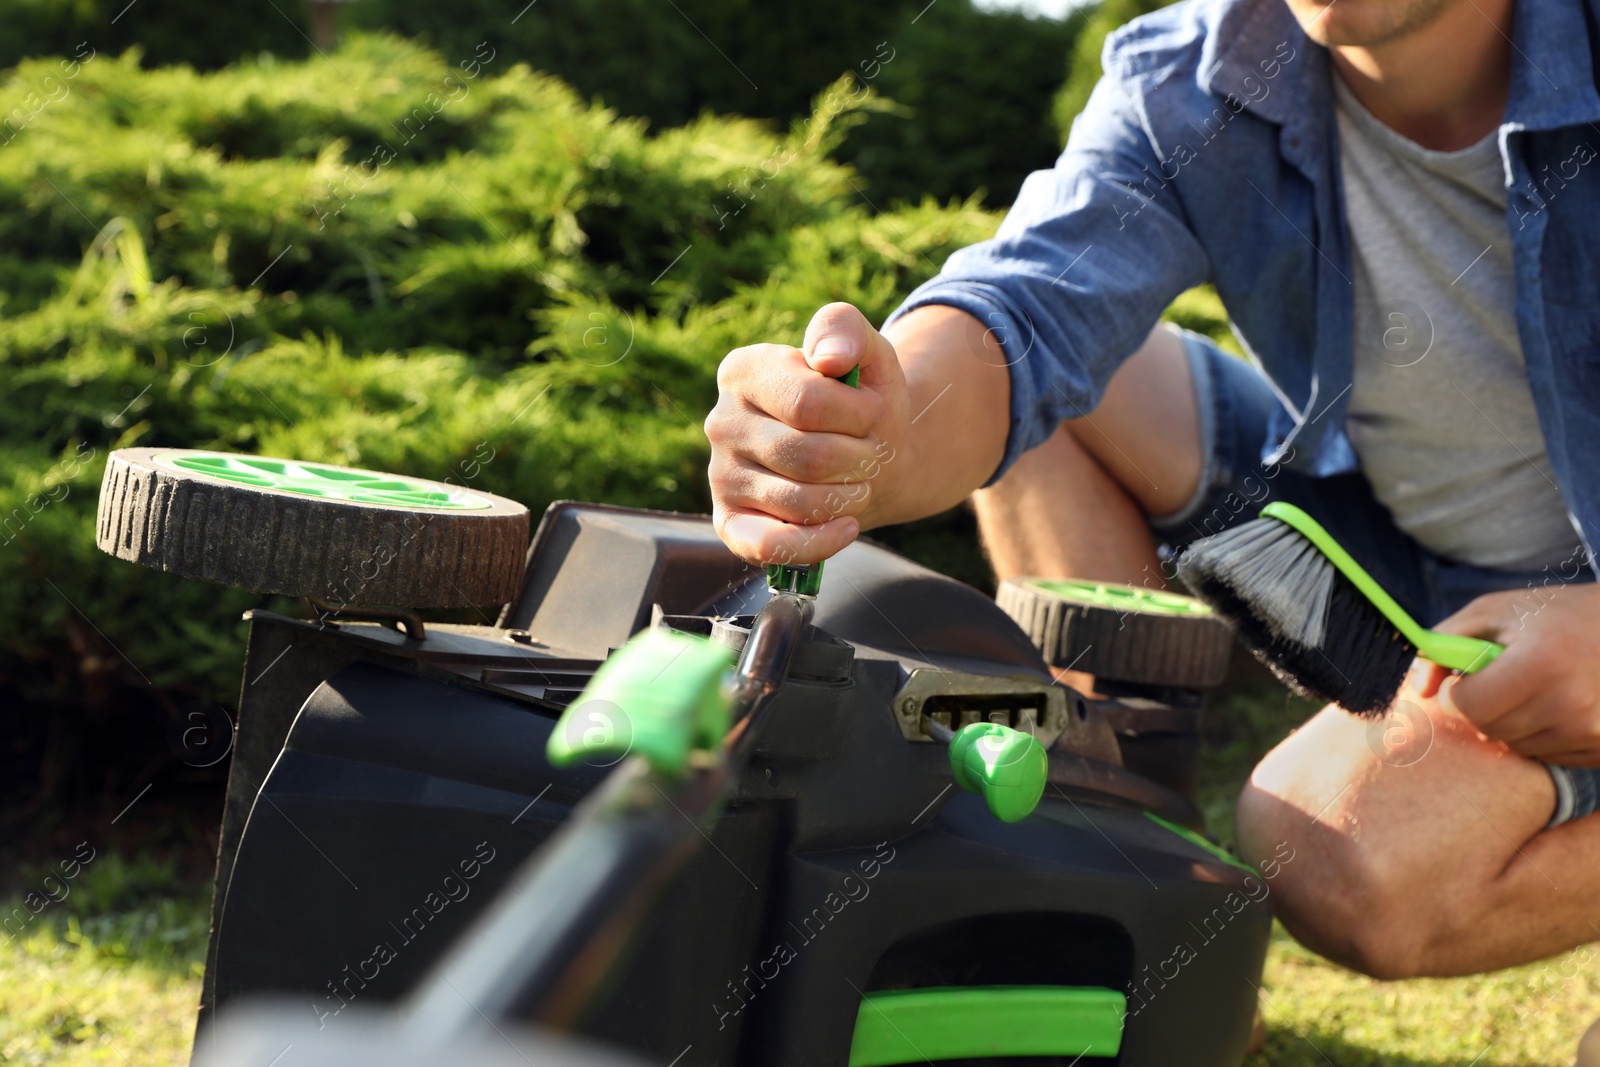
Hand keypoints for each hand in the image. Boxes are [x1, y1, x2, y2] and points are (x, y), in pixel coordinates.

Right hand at [705, 303, 910, 565]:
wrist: (864, 453)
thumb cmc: (860, 400)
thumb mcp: (865, 351)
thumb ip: (845, 330)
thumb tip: (828, 359)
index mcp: (743, 371)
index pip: (807, 402)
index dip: (858, 414)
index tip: (872, 410)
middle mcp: (721, 423)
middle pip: (807, 456)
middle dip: (859, 459)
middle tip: (871, 453)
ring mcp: (721, 476)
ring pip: (797, 501)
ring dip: (849, 497)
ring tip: (859, 481)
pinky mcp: (730, 522)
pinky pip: (768, 546)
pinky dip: (818, 544)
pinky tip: (846, 526)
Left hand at [1415, 583, 1599, 764]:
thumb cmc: (1556, 614)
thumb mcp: (1497, 611)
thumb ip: (1446, 642)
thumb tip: (1420, 689)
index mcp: (1542, 662)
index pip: (1470, 706)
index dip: (1457, 694)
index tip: (1464, 680)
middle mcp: (1572, 702)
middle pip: (1491, 730)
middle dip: (1483, 707)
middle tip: (1501, 680)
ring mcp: (1593, 730)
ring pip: (1518, 746)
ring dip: (1513, 722)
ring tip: (1534, 688)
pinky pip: (1550, 756)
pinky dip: (1543, 735)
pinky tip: (1557, 704)